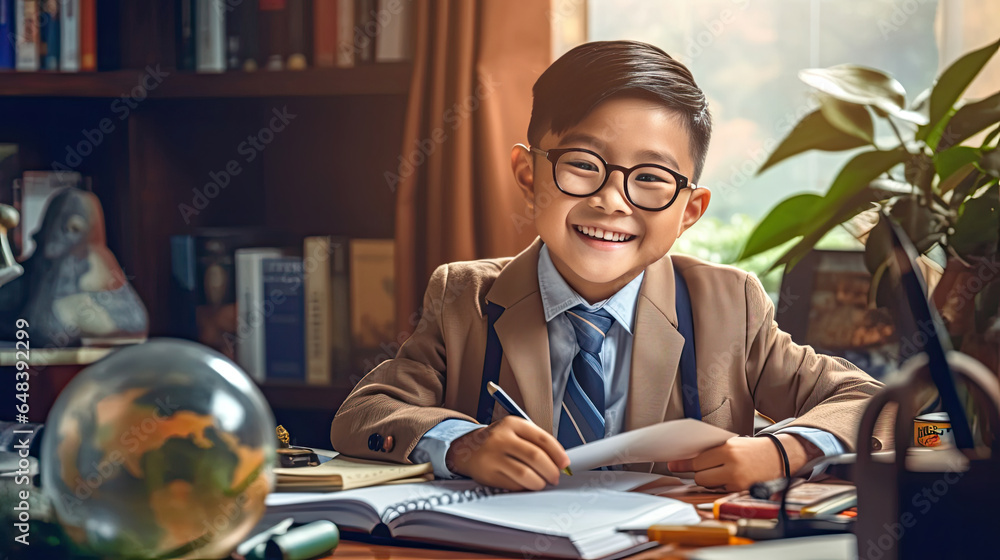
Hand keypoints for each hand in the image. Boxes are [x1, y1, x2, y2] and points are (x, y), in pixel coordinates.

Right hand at [445, 416, 569, 490]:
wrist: (467, 449)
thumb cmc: (498, 441)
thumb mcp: (515, 431)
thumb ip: (536, 442)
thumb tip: (560, 461)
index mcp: (513, 424)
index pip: (542, 439)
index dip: (558, 454)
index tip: (564, 464)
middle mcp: (501, 438)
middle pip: (535, 457)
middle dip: (551, 471)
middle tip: (555, 477)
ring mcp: (493, 456)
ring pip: (525, 474)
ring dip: (539, 482)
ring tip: (541, 482)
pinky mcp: (488, 474)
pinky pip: (513, 485)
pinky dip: (524, 488)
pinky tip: (526, 485)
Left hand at [666, 435, 813, 491]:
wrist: (779, 456)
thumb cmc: (752, 449)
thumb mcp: (732, 443)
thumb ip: (711, 451)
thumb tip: (688, 461)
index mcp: (728, 450)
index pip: (697, 461)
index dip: (683, 464)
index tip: (672, 465)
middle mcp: (732, 466)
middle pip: (700, 477)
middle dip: (699, 473)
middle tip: (702, 469)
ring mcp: (738, 482)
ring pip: (710, 486)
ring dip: (710, 481)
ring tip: (720, 472)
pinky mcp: (742, 492)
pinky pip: (721, 491)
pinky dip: (722, 486)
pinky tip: (730, 478)